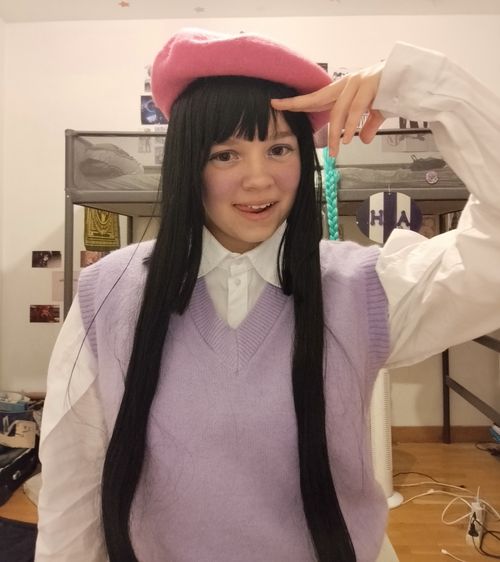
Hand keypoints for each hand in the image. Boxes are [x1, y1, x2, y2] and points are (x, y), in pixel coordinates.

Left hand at [271, 62, 385, 155]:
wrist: (414, 76)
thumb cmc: (393, 91)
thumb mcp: (377, 112)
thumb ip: (367, 125)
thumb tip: (362, 140)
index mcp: (345, 88)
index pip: (316, 96)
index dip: (297, 101)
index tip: (276, 103)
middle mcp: (348, 83)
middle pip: (318, 98)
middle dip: (298, 103)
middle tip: (278, 107)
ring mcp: (359, 82)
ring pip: (339, 110)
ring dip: (336, 133)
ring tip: (336, 149)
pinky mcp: (371, 84)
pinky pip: (357, 109)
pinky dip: (351, 125)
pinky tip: (348, 138)